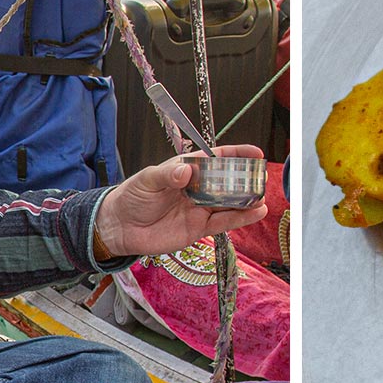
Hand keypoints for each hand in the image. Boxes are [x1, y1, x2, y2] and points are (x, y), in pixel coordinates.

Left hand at [93, 145, 271, 257]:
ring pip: (229, 203)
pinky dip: (240, 218)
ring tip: (262, 197)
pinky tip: (255, 213)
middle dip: (245, 179)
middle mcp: (197, 189)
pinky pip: (223, 222)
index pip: (215, 158)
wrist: (120, 227)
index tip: (255, 153)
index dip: (235, 155)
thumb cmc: (132, 197)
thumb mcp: (147, 180)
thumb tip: (186, 171)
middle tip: (261, 178)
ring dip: (247, 201)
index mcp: (186, 170)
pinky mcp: (199, 228)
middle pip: (227, 182)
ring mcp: (199, 209)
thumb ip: (168, 174)